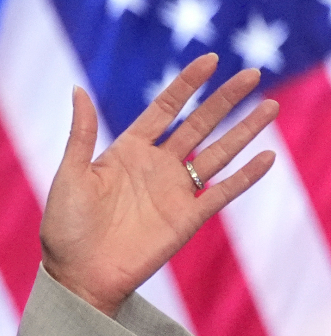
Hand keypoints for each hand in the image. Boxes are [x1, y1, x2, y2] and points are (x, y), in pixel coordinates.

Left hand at [40, 53, 277, 316]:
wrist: (78, 276)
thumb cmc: (65, 228)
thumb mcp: (70, 174)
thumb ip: (82, 133)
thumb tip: (78, 88)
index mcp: (126, 151)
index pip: (164, 108)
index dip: (187, 84)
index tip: (210, 59)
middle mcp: (156, 166)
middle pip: (199, 124)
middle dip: (224, 99)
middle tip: (252, 73)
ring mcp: (174, 192)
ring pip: (218, 153)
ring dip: (244, 131)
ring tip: (270, 107)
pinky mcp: (188, 219)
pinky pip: (223, 193)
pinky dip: (245, 177)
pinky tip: (267, 157)